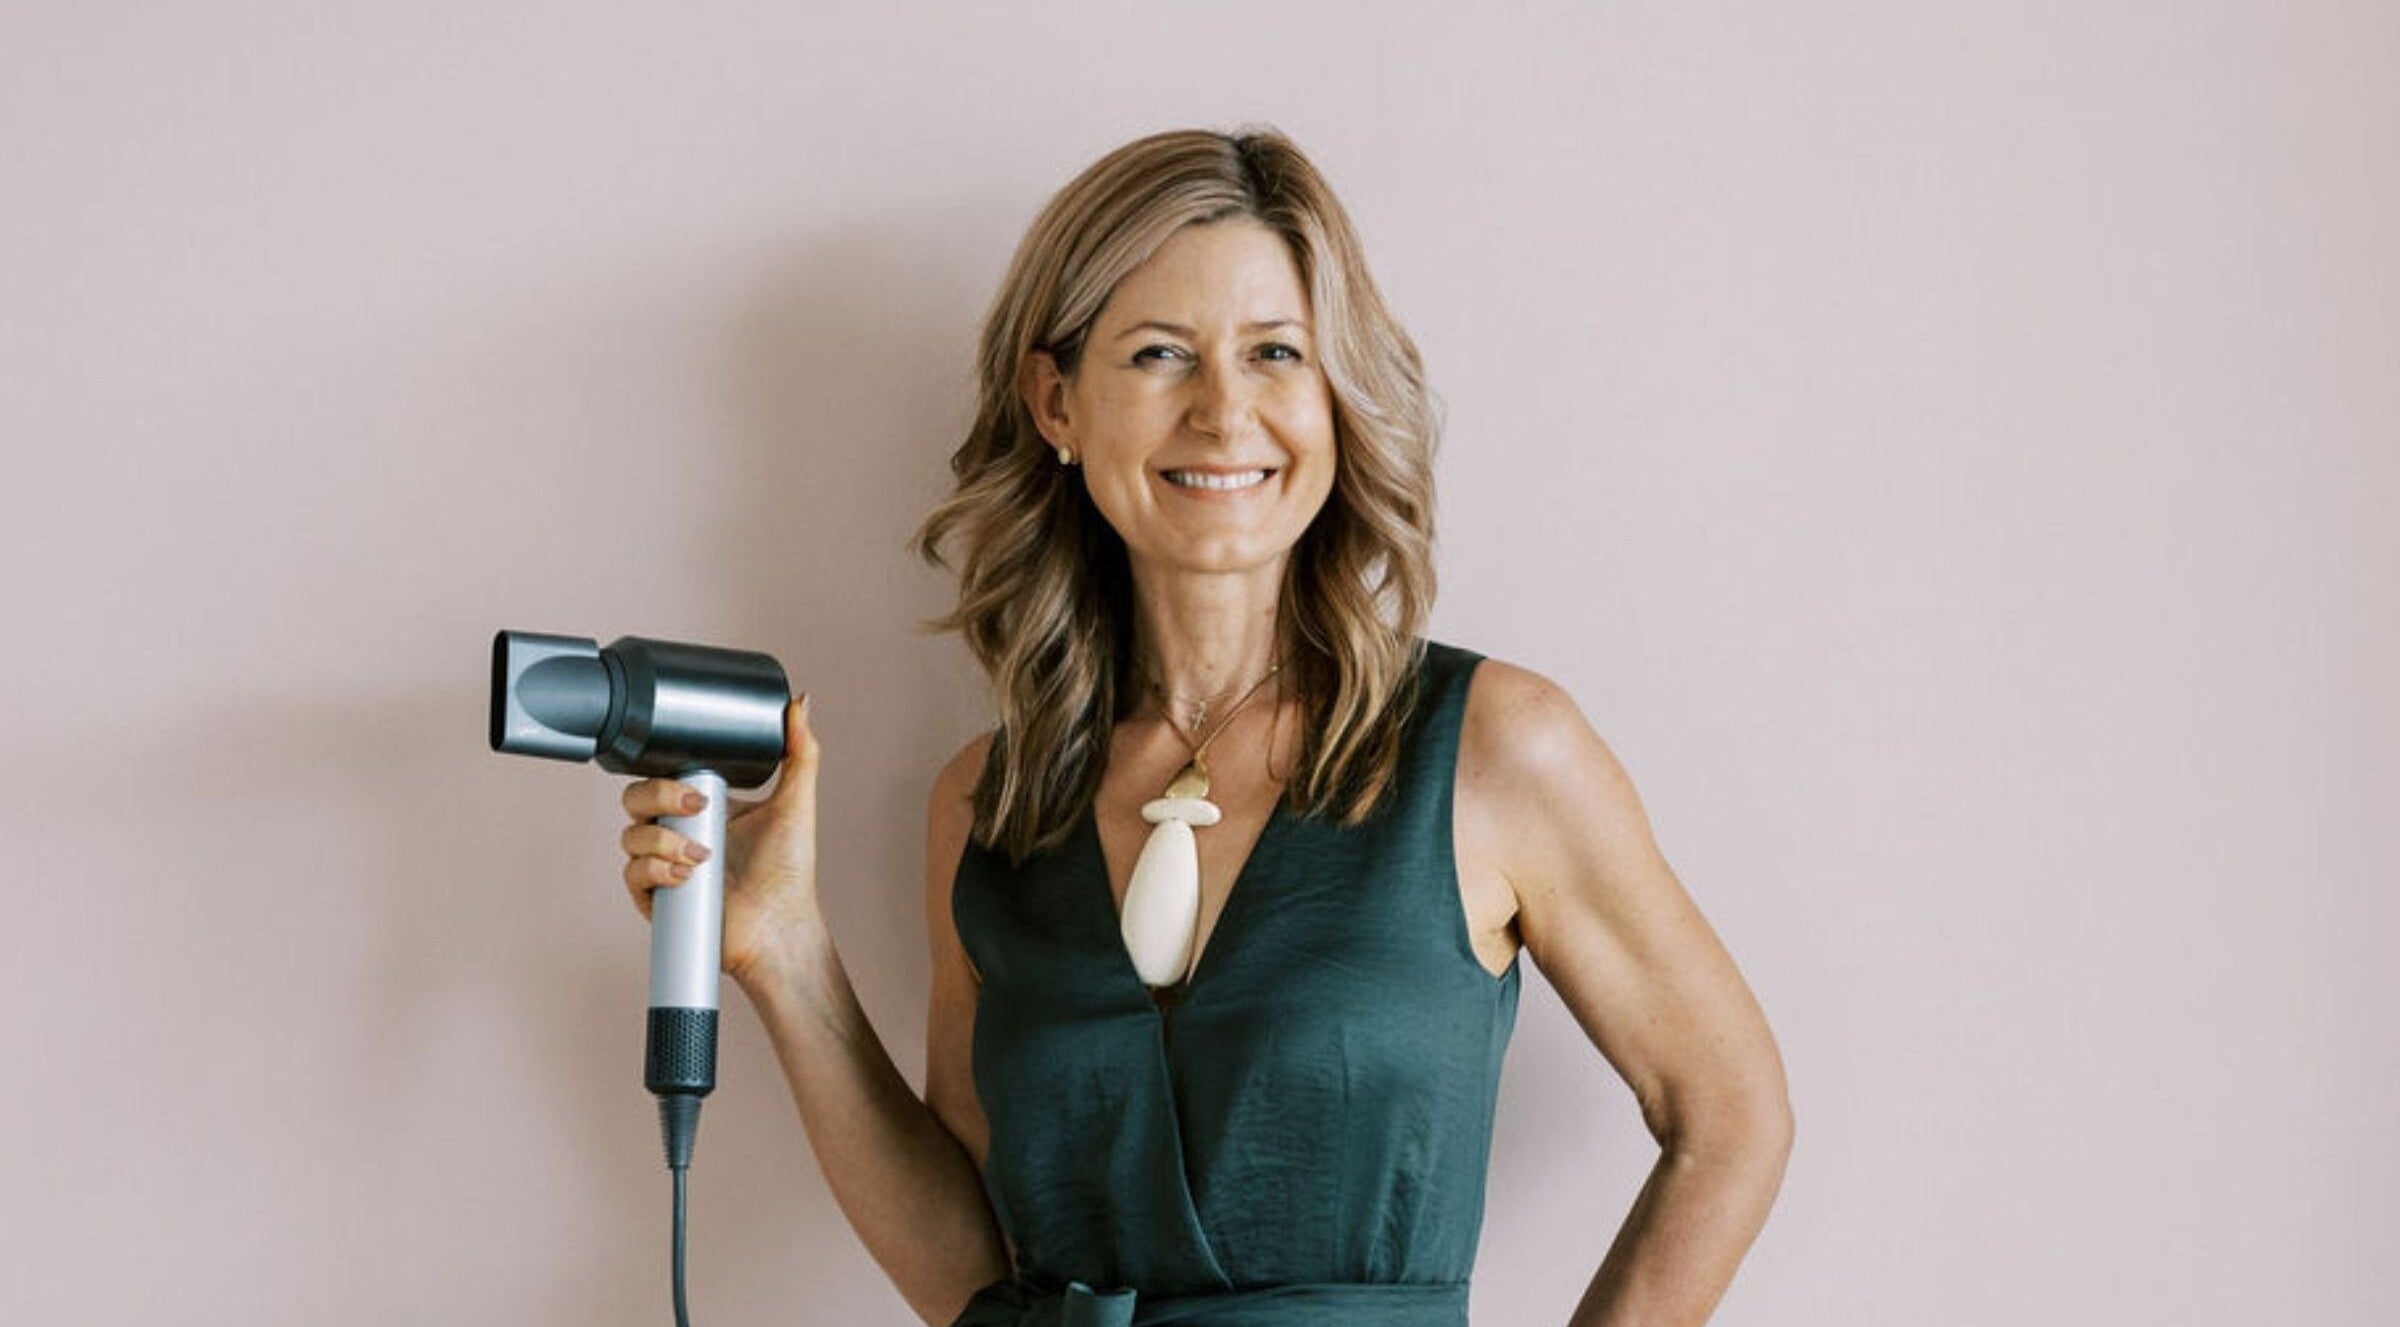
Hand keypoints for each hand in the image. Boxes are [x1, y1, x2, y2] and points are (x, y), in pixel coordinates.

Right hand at [619, 694, 819, 989]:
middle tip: (697, 808)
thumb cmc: (788, 870)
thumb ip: (800, 750)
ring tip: (703, 853)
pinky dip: (657, 870)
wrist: (779, 924)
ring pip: (630, 836)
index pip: (663, 775)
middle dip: (659, 798)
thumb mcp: (796, 801)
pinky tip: (688, 875)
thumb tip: (800, 702)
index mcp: (703, 805)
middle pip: (635, 799)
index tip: (697, 784)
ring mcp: (663, 864)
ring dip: (663, 840)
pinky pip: (633, 874)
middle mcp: (678, 831)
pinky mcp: (655, 897)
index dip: (667, 773)